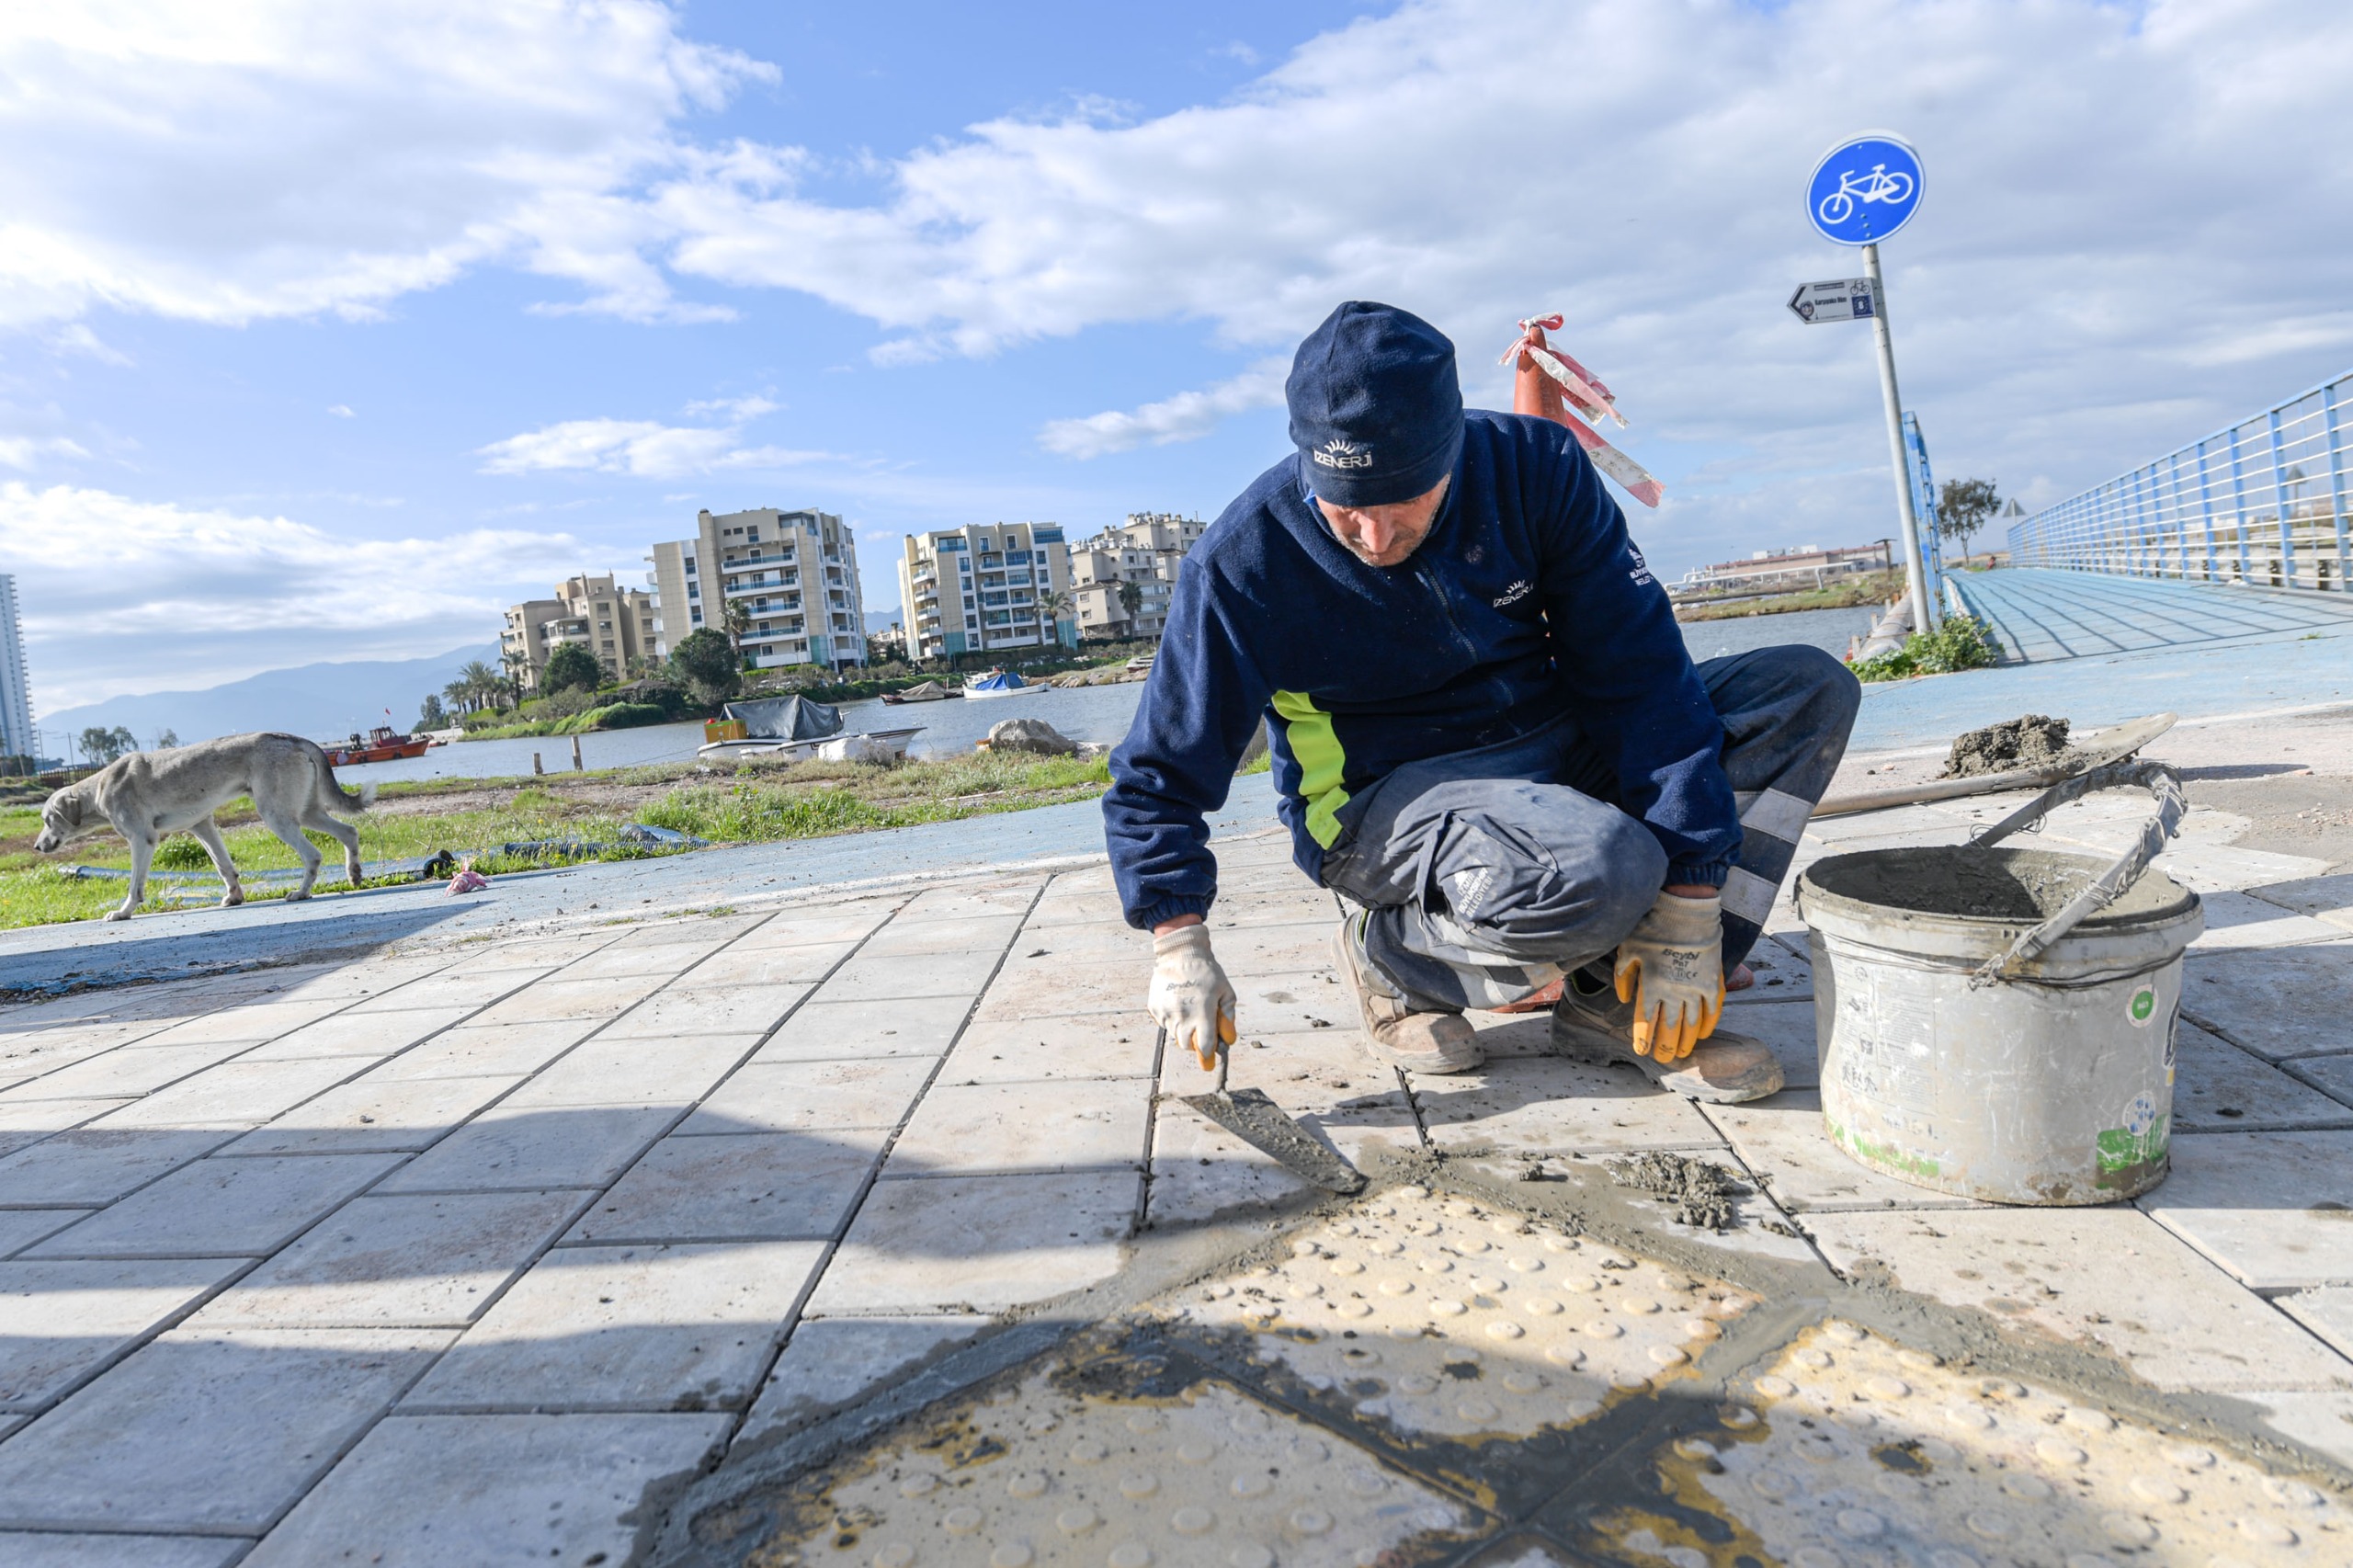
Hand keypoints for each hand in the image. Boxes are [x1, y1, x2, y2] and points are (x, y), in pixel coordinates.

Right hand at [1149, 920, 1236, 1069]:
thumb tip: (1228, 1040)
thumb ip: (1228, 1018)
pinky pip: (1164, 1023)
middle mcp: (1182, 1015)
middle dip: (1194, 1043)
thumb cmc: (1208, 972)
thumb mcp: (1226, 992)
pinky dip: (1172, 1020)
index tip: (1209, 1059)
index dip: (1208, 1055)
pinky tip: (1178, 1003)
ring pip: (1174, 1034)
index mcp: (1202, 1013)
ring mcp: (1166, 1012)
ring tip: (1190, 1010)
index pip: (1204, 1046)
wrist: (1180, 953)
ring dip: (1183, 1030)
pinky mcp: (1155, 1008)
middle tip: (1200, 1032)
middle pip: (1186, 1045)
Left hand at [1612, 888, 1723, 1062]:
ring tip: (1682, 1054)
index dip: (1644, 1040)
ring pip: (1692, 1025)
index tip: (1641, 1051)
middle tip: (1663, 1059)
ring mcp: (1697, 989)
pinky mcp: (1714, 982)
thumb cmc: (1653, 927)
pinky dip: (1708, 1025)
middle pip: (1669, 1030)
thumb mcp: (1627, 950)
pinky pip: (1713, 1011)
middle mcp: (1675, 993)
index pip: (1646, 1023)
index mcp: (1652, 987)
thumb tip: (1623, 999)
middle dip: (1665, 1047)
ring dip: (1686, 1042)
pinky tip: (1704, 1035)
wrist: (1686, 911)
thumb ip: (1623, 976)